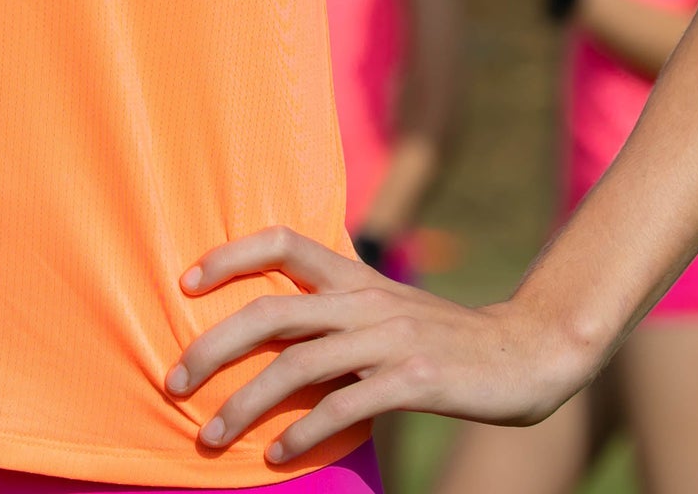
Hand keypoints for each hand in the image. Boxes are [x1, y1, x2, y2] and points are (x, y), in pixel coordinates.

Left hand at [168, 229, 591, 460]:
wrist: (525, 354)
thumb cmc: (443, 340)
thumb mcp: (385, 311)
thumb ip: (334, 316)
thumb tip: (268, 340)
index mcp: (355, 275)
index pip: (282, 242)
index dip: (229, 255)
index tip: (184, 283)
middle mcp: (364, 299)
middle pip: (270, 311)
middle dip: (211, 347)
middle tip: (172, 383)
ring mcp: (388, 338)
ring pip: (296, 364)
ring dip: (244, 404)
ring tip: (210, 436)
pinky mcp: (413, 380)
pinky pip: (343, 405)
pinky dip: (303, 431)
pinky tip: (278, 455)